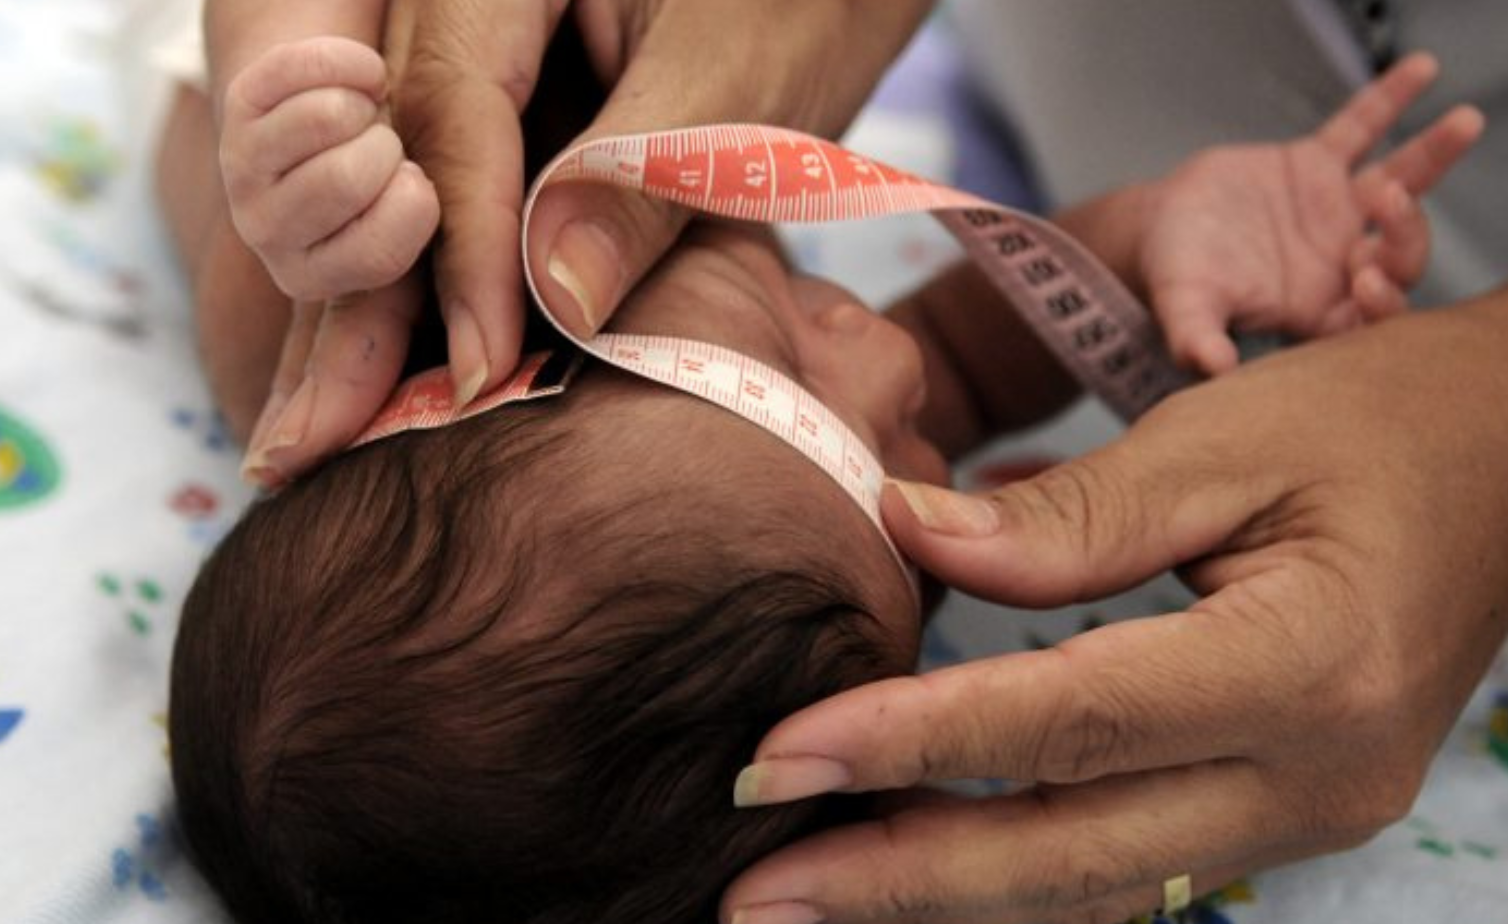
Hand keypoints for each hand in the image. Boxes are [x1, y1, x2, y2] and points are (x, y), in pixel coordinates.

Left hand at [219, 37, 439, 300]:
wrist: (339, 137)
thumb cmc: (389, 188)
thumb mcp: (420, 227)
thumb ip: (443, 243)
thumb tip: (446, 246)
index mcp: (314, 277)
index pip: (377, 252)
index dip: (414, 204)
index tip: (410, 185)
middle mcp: (265, 233)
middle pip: (346, 178)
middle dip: (387, 149)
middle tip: (385, 149)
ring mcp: (241, 169)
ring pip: (321, 118)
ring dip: (364, 106)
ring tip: (363, 121)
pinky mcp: (236, 106)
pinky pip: (301, 68)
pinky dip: (351, 62)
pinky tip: (361, 80)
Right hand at [240, 0, 933, 485]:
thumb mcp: (738, 77)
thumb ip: (646, 178)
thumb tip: (557, 302)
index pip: (450, 112)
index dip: (459, 252)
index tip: (479, 370)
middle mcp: (460, 7)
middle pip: (389, 161)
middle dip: (357, 306)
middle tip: (305, 443)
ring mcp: (475, 59)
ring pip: (400, 194)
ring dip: (368, 318)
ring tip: (316, 438)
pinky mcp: (505, 110)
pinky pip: (449, 202)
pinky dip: (426, 296)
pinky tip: (391, 386)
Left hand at [721, 285, 1507, 923]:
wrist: (1506, 466)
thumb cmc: (1370, 426)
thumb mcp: (1222, 442)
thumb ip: (1066, 516)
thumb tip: (902, 534)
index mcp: (1307, 665)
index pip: (1072, 725)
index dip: (914, 744)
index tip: (778, 758)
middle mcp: (1314, 775)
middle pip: (1070, 852)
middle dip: (897, 877)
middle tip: (749, 892)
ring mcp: (1302, 815)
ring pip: (1091, 883)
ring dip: (939, 893)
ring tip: (803, 894)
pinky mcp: (1277, 812)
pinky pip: (1124, 864)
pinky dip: (1010, 872)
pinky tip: (916, 866)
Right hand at [1138, 53, 1481, 373]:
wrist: (1154, 230)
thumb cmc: (1172, 280)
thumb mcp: (1182, 310)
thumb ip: (1198, 338)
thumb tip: (1213, 366)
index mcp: (1318, 309)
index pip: (1372, 314)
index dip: (1383, 300)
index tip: (1365, 280)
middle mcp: (1338, 264)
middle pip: (1400, 252)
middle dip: (1407, 231)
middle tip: (1390, 201)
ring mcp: (1335, 211)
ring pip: (1399, 185)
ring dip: (1433, 156)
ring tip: (1463, 124)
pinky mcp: (1317, 165)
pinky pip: (1360, 128)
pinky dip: (1389, 99)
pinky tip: (1421, 70)